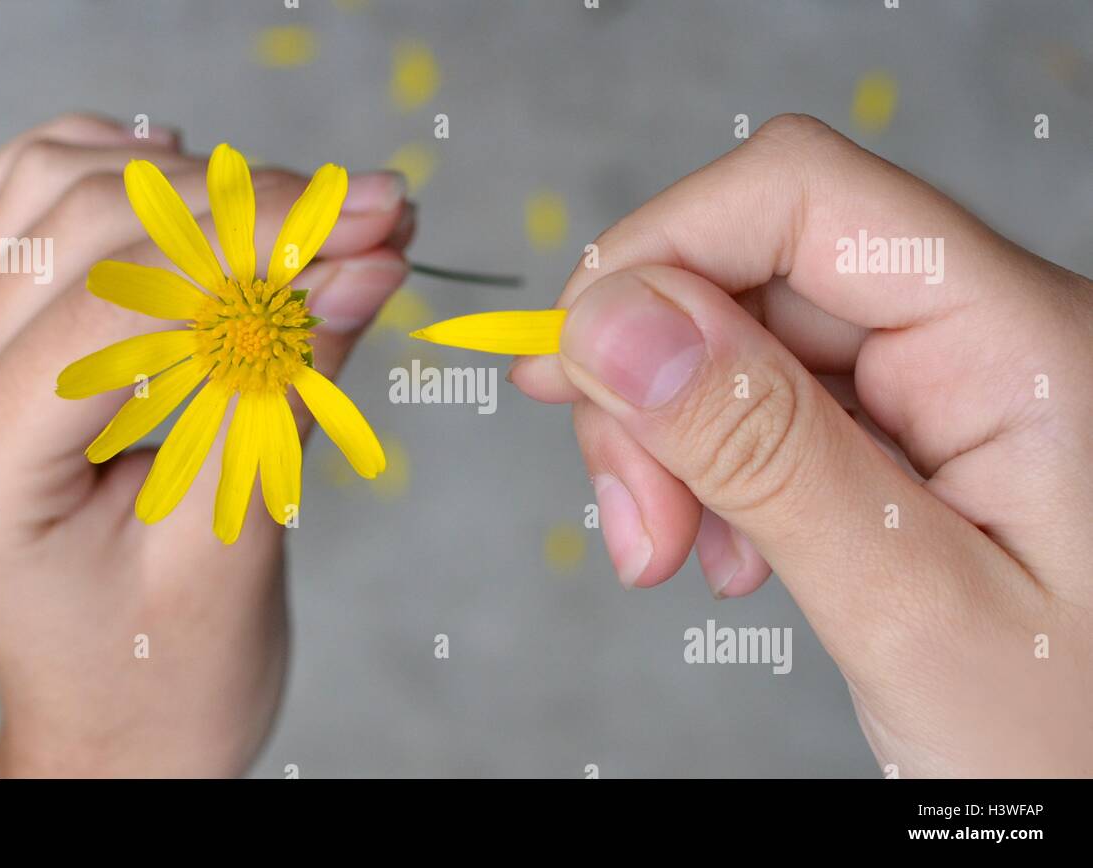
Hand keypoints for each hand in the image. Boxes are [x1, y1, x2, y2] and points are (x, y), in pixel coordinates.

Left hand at [0, 114, 411, 776]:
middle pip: (86, 221)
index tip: (376, 218)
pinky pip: (27, 201)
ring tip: (309, 218)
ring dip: (192, 180)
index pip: (120, 299)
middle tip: (375, 212)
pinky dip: (119, 176)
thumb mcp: (234, 547)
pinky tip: (198, 202)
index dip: (260, 241)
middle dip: (246, 203)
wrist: (113, 724)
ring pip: (51, 182)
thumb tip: (366, 258)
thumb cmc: (164, 675)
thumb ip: (287, 388)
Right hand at [511, 114, 1092, 776]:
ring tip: (669, 552)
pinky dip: (716, 470)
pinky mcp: (916, 429)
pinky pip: (774, 406)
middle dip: (655, 389)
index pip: (801, 195)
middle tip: (632, 523)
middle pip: (754, 272)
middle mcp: (987, 332)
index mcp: (1022, 342)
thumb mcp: (906, 605)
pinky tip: (725, 548)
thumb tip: (613, 322)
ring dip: (674, 440)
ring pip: (745, 342)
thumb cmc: (1079, 742)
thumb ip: (762, 450)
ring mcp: (951, 381)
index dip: (660, 254)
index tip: (575, 371)